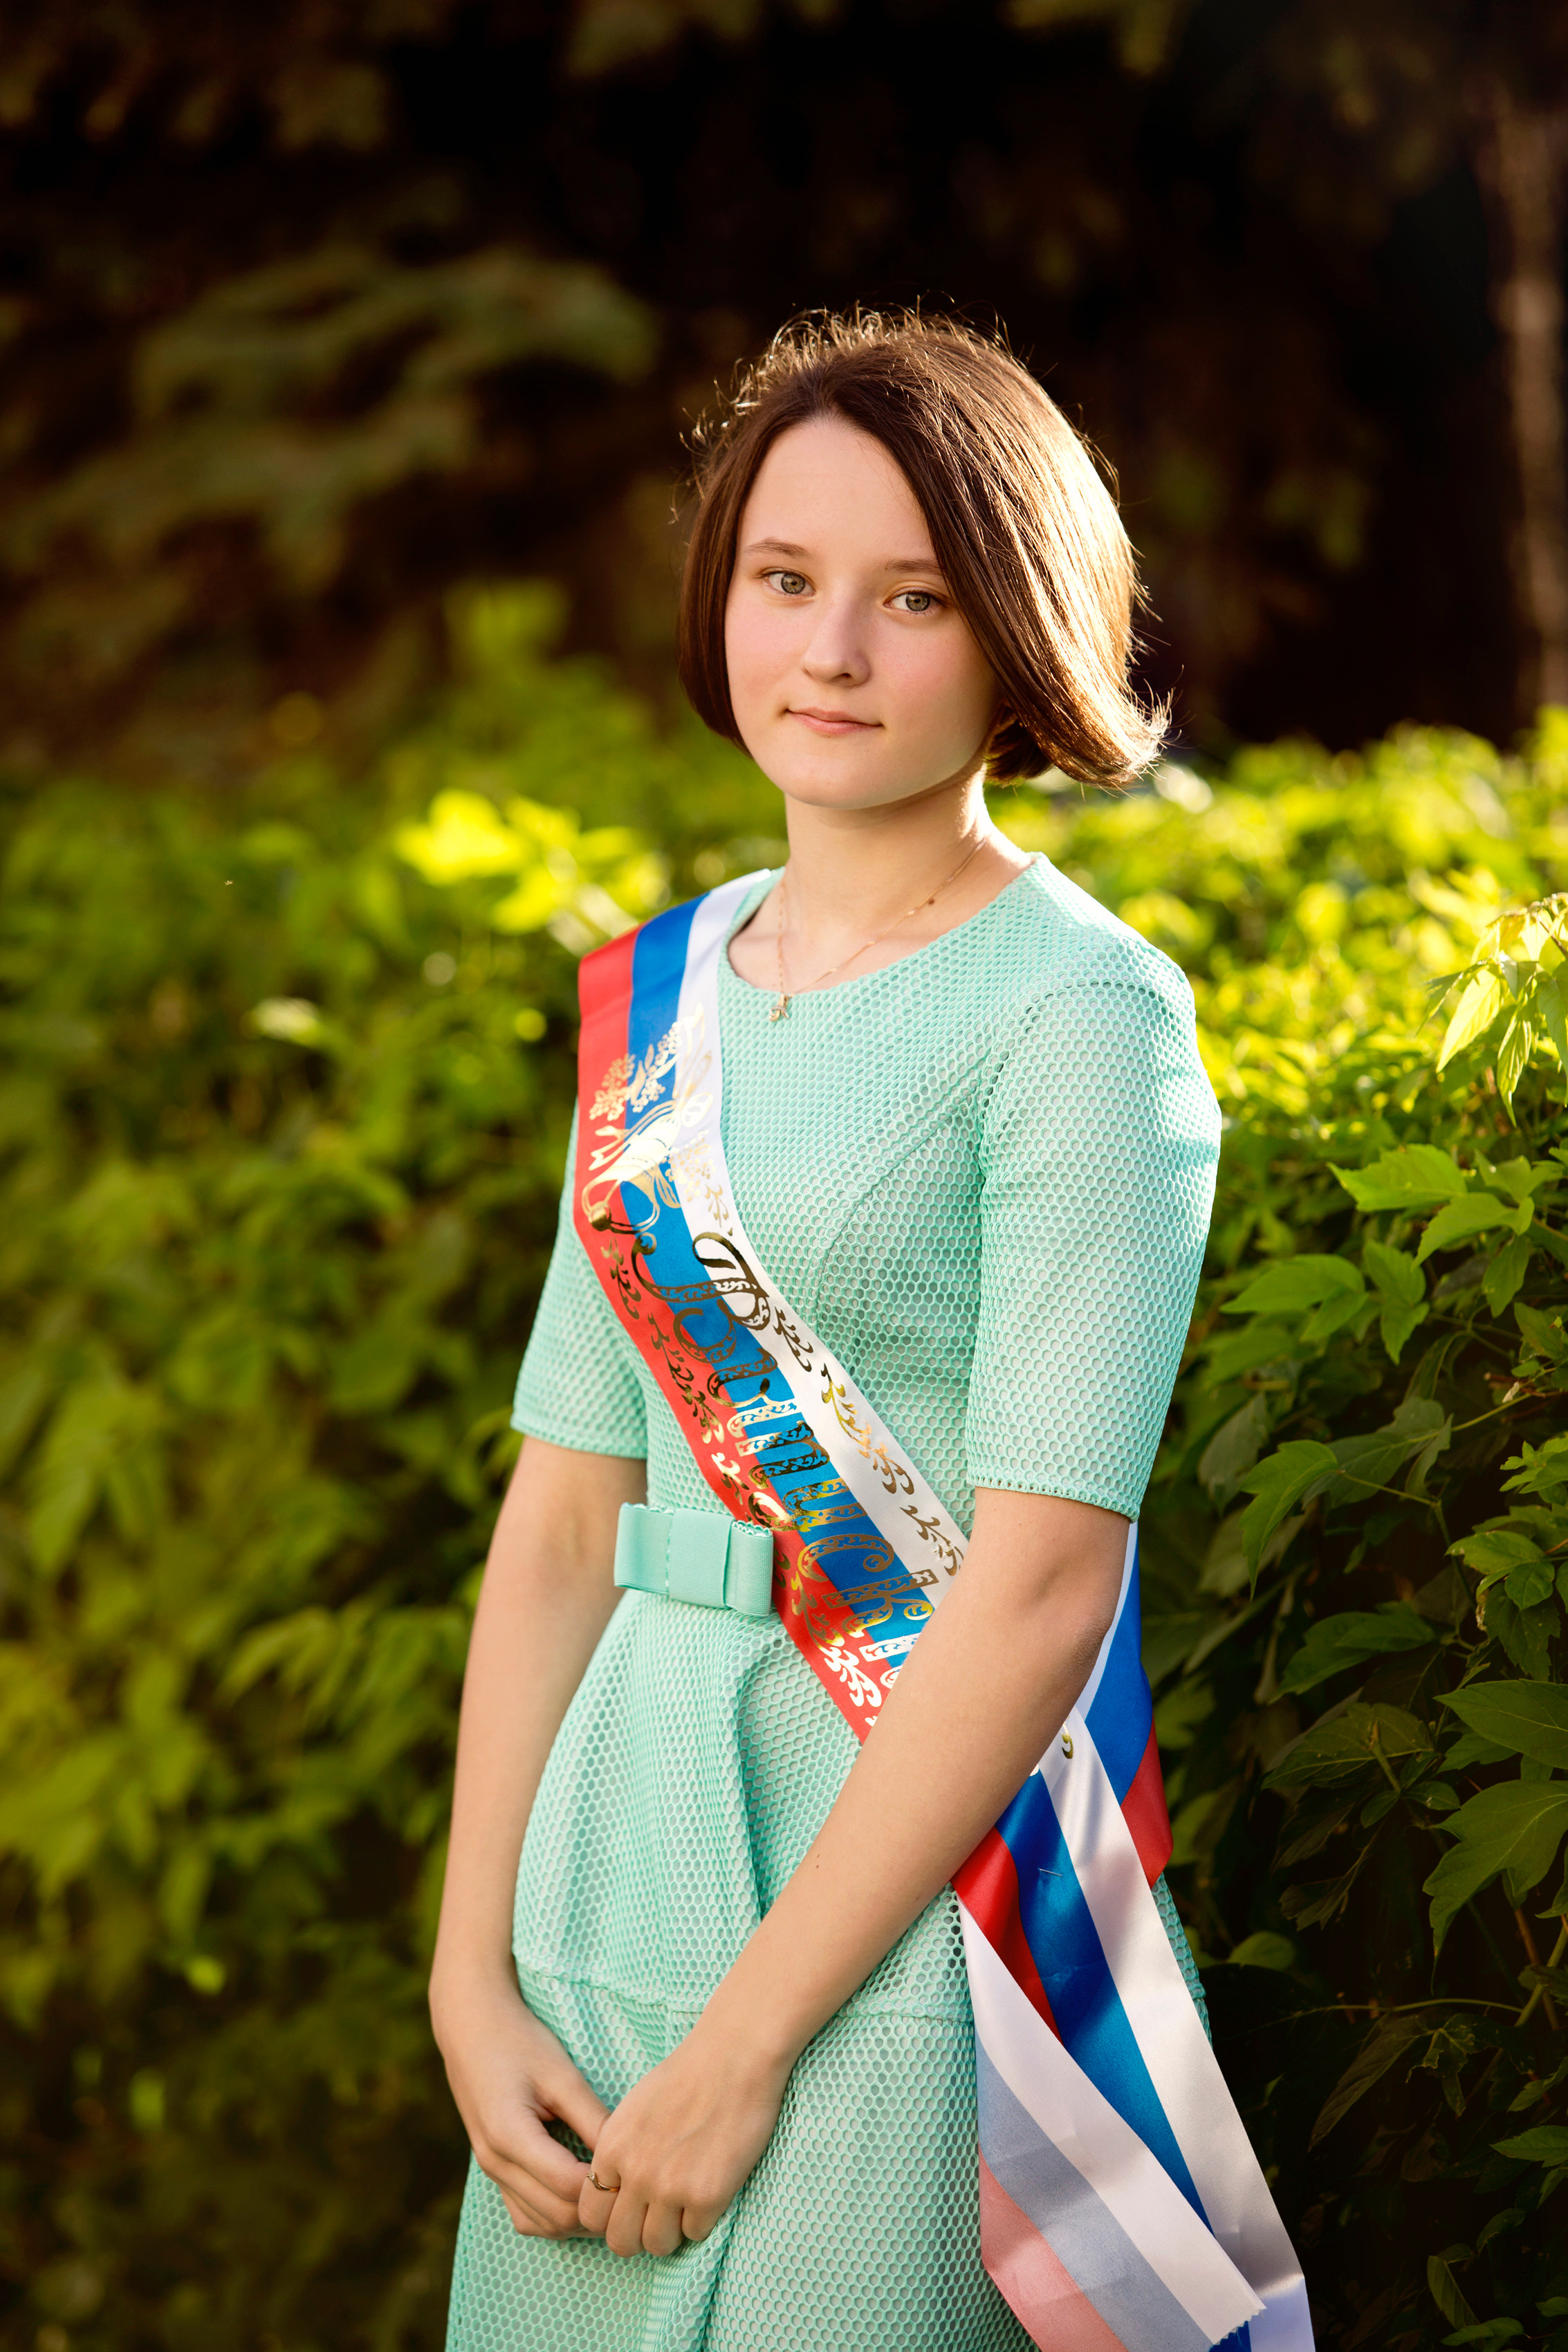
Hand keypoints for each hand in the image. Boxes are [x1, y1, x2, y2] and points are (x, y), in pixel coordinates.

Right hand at [432, 1966, 609, 2238]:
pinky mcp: (493, 2172)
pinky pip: (526, 2215)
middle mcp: (495, 2163)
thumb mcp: (561, 2074)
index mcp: (509, 2135)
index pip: (568, 2186)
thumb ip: (593, 2118)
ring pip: (541, 2224)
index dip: (605, 2185)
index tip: (634, 2168)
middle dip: (596, 2208)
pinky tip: (578, 2191)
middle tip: (629, 2184)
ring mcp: (491, 2172)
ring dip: (578, 2217)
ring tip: (609, 2189)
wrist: (470, 2028)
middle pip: (557, 2215)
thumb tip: (629, 2156)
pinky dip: (555, 2216)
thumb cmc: (519, 2042)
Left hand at [579, 2024, 787, 2256]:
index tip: (630, 2208)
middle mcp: (635, 2173)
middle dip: (638, 2235)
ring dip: (672, 2231)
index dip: (610, 2217)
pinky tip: (711, 2190)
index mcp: (612, 2148)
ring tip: (686, 2205)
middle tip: (658, 2217)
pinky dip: (703, 2219)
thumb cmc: (687, 2075)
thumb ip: (620, 2152)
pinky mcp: (707, 2195)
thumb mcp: (633, 2109)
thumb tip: (617, 2190)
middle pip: (620, 2241)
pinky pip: (696, 2233)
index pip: (589, 2214)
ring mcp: (670, 2187)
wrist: (733, 2057)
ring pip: (658, 2245)